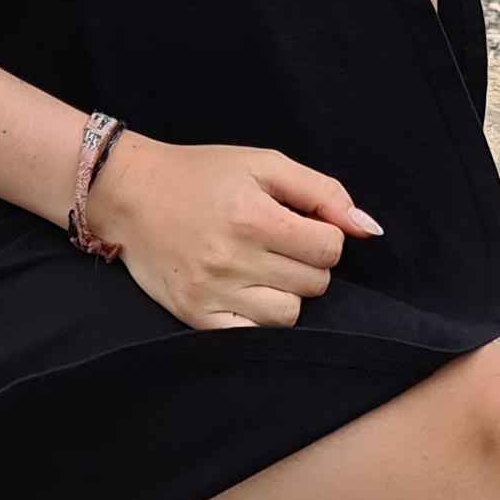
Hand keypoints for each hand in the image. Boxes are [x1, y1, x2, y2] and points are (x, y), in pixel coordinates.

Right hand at [88, 134, 380, 329]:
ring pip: (289, 314)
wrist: (130, 193)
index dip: (325, 235)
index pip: (330, 248)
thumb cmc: (202, 174)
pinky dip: (261, 318)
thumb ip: (322, 192)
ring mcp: (212, 292)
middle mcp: (232, 258)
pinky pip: (254, 335)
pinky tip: (248, 293)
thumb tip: (369, 229)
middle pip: (314, 283)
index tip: (301, 224)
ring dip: (288, 292)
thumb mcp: (263, 163)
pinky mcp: (195, 317)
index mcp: (253, 215)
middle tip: (279, 243)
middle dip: (308, 262)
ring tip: (263, 268)